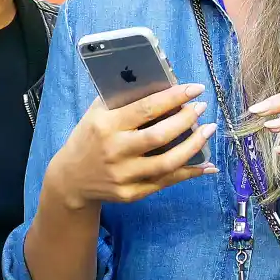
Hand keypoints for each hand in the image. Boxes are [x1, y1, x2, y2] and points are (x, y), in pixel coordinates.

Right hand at [48, 83, 216, 209]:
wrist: (71, 179)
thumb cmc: (90, 137)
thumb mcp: (97, 113)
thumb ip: (123, 100)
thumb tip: (162, 85)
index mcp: (105, 125)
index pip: (146, 109)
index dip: (174, 97)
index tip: (195, 88)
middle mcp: (114, 151)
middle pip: (159, 137)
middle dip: (186, 120)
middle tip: (201, 108)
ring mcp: (122, 176)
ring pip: (167, 163)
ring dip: (193, 147)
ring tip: (208, 131)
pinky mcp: (130, 194)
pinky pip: (165, 182)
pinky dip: (189, 173)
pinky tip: (206, 165)